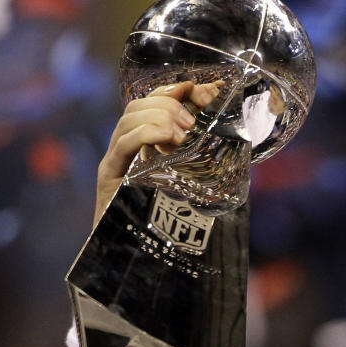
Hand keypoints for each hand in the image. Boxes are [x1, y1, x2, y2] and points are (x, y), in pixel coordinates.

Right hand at [94, 80, 221, 225]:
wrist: (140, 259)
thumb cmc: (169, 225)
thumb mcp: (192, 185)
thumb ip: (204, 163)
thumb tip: (235, 141)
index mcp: (144, 148)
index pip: (150, 104)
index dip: (171, 91)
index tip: (197, 87)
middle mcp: (125, 150)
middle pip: (137, 106)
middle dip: (168, 104)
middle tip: (192, 123)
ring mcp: (115, 162)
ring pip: (129, 119)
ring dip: (161, 117)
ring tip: (184, 133)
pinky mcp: (110, 177)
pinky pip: (123, 143)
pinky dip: (147, 132)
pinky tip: (169, 139)